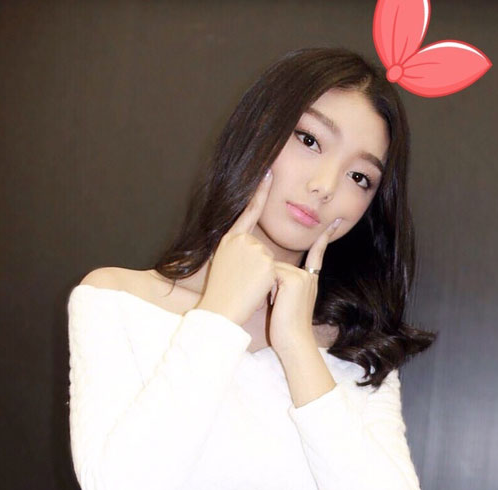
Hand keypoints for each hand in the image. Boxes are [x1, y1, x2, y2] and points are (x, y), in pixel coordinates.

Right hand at [196, 169, 276, 325]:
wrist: (221, 310)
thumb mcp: (226, 264)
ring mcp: (255, 249)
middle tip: (242, 282)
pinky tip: (256, 288)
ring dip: (264, 276)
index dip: (260, 191)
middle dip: (260, 267)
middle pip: (263, 248)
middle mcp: (241, 240)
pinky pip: (276, 271)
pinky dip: (270, 282)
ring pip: (271, 260)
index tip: (268, 171)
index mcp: (230, 239)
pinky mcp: (267, 262)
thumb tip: (257, 250)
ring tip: (246, 286)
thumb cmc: (223, 292)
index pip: (249, 211)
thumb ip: (241, 251)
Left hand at [267, 217, 341, 354]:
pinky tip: (273, 303)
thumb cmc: (287, 329)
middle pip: (280, 266)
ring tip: (276, 307)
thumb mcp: (289, 303)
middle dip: (271, 283)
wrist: (294, 342)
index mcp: (311, 281)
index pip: (317, 254)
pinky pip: (271, 273)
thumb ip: (287, 286)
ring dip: (267, 287)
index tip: (336, 222)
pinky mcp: (293, 279)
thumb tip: (274, 276)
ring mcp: (302, 277)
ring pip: (273, 269)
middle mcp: (309, 277)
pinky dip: (267, 287)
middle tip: (276, 306)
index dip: (325, 238)